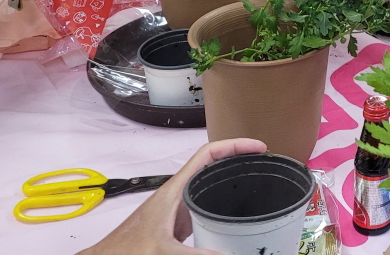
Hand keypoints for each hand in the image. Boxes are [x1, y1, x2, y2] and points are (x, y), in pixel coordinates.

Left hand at [75, 138, 266, 254]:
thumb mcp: (163, 251)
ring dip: (229, 175)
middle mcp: (177, 192)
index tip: (257, 147)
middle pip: (211, 163)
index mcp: (175, 189)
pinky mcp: (177, 219)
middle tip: (262, 162)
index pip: (207, 154)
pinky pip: (204, 199)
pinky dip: (221, 196)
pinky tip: (231, 210)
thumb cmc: (127, 250)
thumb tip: (228, 254)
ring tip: (253, 179)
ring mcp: (178, 205)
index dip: (234, 145)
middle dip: (237, 157)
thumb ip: (195, 254)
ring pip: (208, 180)